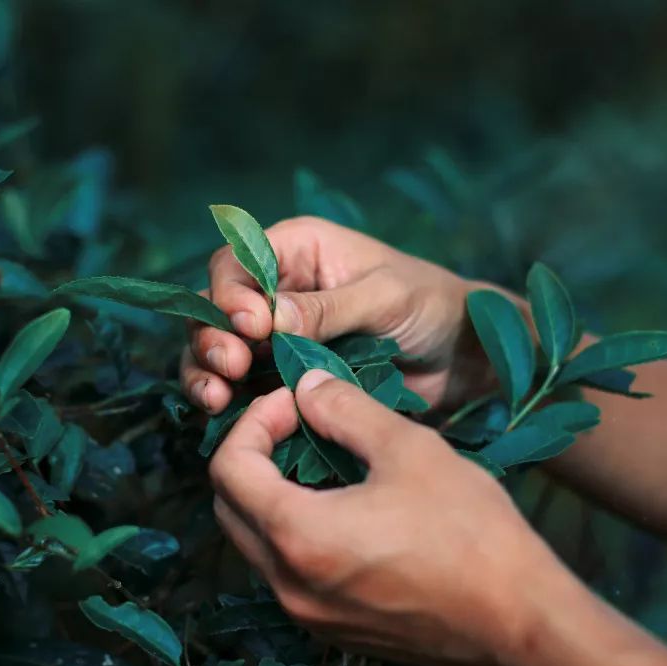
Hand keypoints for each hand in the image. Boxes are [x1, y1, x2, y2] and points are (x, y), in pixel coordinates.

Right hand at [181, 216, 508, 413]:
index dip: (230, 295)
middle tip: (231, 367)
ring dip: (206, 372)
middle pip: (214, 309)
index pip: (236, 264)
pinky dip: (227, 401)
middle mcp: (276, 289)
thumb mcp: (384, 296)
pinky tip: (226, 414)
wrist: (461, 357)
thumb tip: (267, 318)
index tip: (251, 327)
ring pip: (217, 350)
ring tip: (218, 397)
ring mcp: (275, 337)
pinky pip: (241, 388)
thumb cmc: (432, 305)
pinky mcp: (282, 378)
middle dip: (211, 338)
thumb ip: (327, 308)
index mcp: (297, 250)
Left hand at [208, 369, 568, 665]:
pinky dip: (294, 533)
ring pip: (256, 543)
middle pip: (230, 508)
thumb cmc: (471, 531)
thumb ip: (343, 410)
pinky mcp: (331, 631)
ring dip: (272, 495)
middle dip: (253, 457)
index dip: (253, 422)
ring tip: (322, 463)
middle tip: (299, 426)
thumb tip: (305, 387)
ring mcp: (307, 615)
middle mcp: (287, 584)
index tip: (294, 403)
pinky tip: (343, 509)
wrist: (519, 623)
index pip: (227, 469)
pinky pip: (287, 573)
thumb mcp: (408, 449)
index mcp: (296, 535)